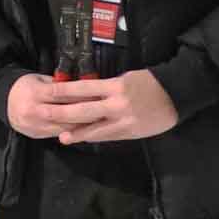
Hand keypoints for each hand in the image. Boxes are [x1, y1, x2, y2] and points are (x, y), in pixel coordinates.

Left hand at [10, 70, 178, 144]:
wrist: (176, 95)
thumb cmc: (148, 82)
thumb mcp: (125, 79)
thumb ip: (105, 88)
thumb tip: (83, 94)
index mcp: (115, 86)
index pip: (82, 88)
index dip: (62, 91)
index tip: (46, 93)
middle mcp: (117, 104)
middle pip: (83, 110)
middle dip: (61, 114)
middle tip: (42, 115)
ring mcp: (124, 120)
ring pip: (94, 128)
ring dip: (76, 133)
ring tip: (61, 137)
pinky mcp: (130, 132)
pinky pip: (108, 136)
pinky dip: (94, 137)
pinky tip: (82, 139)